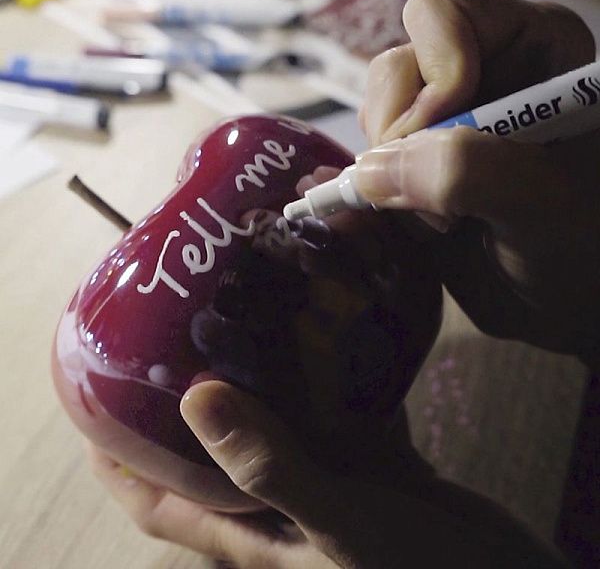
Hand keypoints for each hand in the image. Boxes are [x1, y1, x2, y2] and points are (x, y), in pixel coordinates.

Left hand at [89, 380, 566, 567]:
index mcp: (247, 534)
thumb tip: (197, 398)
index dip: (114, 459)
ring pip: (274, 424)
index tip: (96, 403)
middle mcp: (275, 506)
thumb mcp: (337, 521)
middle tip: (177, 336)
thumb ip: (270, 466)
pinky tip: (333, 333)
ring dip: (261, 381)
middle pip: (207, 451)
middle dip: (186, 400)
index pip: (153, 499)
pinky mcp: (367, 462)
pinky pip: (335, 411)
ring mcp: (323, 481)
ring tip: (250, 320)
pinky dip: (329, 377)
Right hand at [355, 0, 598, 357]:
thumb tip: (372, 169)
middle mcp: (479, 74)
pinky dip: (376, 192)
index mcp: (530, 49)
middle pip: (394, 69)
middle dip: (402, 139)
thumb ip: (468, 173)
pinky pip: (367, 159)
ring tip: (442, 219)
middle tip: (440, 199)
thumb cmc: (581, 248)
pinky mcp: (415, 165)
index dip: (435, 73)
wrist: (565, 296)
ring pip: (374, 116)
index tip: (450, 135)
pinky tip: (419, 218)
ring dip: (391, 174)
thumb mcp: (543, 204)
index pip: (441, 15)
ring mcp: (440, 124)